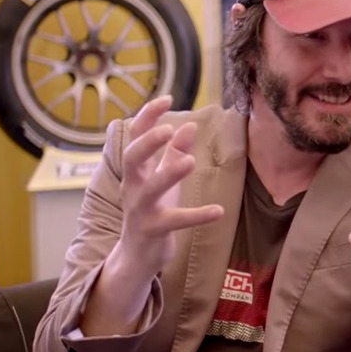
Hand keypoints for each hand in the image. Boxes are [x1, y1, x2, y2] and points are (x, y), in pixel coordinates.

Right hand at [118, 95, 223, 273]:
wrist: (137, 253)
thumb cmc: (152, 208)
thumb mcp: (162, 178)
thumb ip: (173, 152)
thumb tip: (189, 125)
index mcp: (136, 170)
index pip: (135, 137)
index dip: (147, 117)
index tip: (166, 98)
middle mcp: (134, 186)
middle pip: (132, 158)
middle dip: (148, 142)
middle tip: (168, 129)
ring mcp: (141, 209)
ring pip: (151, 189)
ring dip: (169, 173)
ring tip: (190, 162)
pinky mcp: (154, 230)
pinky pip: (174, 221)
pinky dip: (196, 215)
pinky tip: (218, 210)